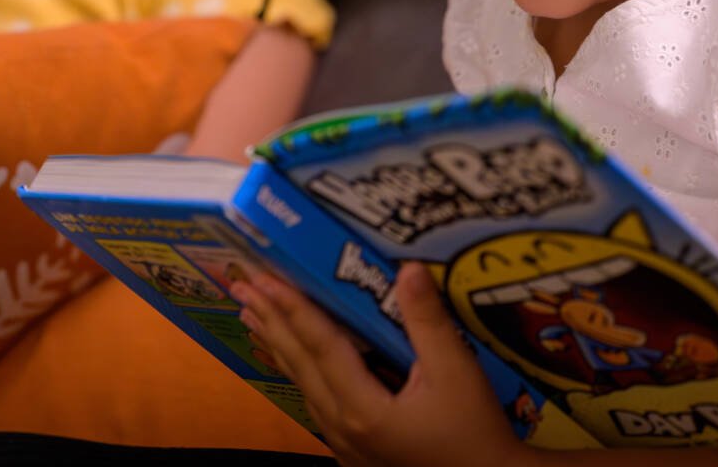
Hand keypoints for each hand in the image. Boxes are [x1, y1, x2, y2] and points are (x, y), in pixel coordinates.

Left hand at [232, 263, 530, 466]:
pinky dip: (299, 370)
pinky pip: (315, 402)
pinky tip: (294, 359)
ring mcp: (345, 443)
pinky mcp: (354, 451)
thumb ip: (428, 321)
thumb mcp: (457, 373)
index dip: (290, 306)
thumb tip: (408, 269)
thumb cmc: (475, 432)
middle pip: (299, 362)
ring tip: (254, 314)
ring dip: (279, 344)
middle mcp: (342, 426)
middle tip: (242, 285)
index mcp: (362, 408)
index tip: (263, 277)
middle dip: (270, 320)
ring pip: (303, 384)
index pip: (318, 344)